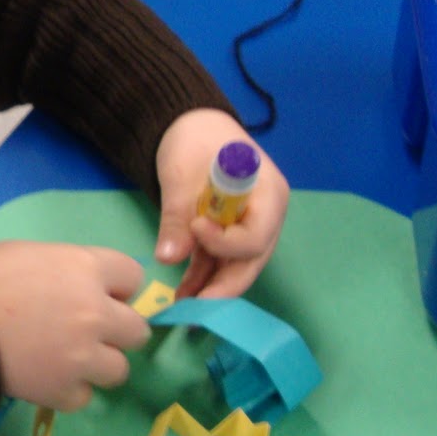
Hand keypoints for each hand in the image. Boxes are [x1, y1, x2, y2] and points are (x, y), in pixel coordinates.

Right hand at [0, 241, 151, 411]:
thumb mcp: (29, 254)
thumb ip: (66, 269)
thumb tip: (79, 285)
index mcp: (86, 268)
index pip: (133, 277)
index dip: (116, 286)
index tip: (98, 293)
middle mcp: (95, 312)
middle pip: (137, 330)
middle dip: (116, 330)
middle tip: (87, 332)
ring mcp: (83, 356)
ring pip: (119, 369)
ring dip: (97, 365)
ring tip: (68, 360)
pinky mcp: (63, 390)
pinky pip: (84, 397)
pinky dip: (67, 390)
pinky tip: (46, 378)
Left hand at [153, 108, 288, 298]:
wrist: (190, 126)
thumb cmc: (194, 140)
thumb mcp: (182, 176)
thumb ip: (177, 217)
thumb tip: (168, 258)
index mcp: (268, 194)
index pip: (256, 235)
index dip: (227, 242)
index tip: (196, 228)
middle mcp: (265, 216)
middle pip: (251, 260)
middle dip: (223, 286)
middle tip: (195, 309)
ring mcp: (247, 227)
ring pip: (235, 266)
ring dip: (209, 287)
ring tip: (182, 307)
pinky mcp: (227, 234)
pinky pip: (218, 261)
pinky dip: (201, 276)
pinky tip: (182, 294)